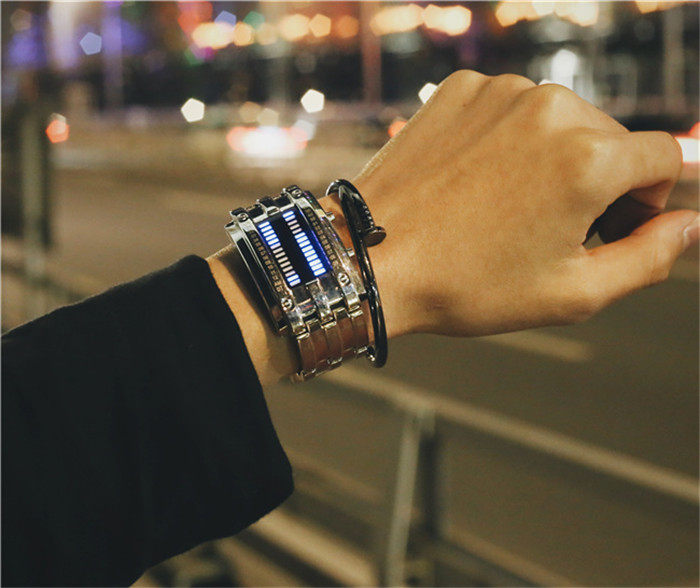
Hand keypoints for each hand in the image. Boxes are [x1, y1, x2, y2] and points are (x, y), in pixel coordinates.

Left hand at [352, 70, 698, 337]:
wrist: (369, 259)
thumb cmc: (468, 285)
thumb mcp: (572, 293)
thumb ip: (649, 257)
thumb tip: (690, 224)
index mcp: (590, 157)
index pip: (663, 159)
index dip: (645, 202)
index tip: (606, 230)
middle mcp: (552, 107)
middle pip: (612, 137)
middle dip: (598, 182)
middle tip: (549, 231)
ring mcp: (500, 92)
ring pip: (561, 120)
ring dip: (552, 159)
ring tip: (506, 209)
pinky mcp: (460, 89)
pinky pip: (510, 109)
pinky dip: (507, 140)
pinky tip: (476, 181)